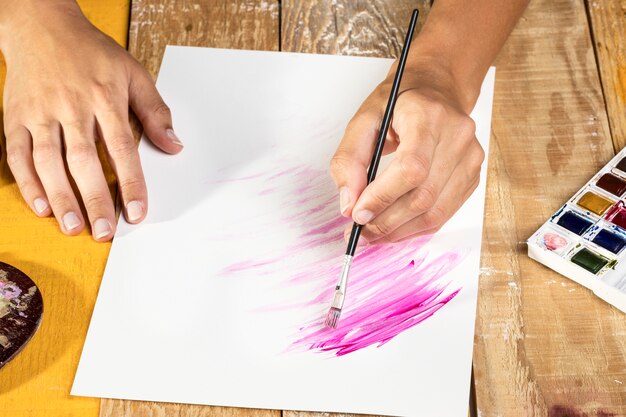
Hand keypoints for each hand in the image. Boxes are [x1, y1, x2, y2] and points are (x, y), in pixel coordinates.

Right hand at [1, 1, 181, 240]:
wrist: (42, 26)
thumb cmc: (92, 52)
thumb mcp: (133, 73)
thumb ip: (155, 111)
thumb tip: (174, 146)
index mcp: (104, 97)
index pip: (121, 148)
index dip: (130, 183)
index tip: (137, 212)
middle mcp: (71, 107)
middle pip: (83, 160)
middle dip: (94, 199)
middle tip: (104, 232)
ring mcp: (40, 113)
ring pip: (48, 161)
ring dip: (60, 197)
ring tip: (73, 227)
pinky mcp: (16, 117)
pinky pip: (18, 154)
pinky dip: (27, 182)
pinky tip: (41, 205)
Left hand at [330, 62, 484, 243]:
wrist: (436, 89)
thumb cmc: (399, 103)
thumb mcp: (363, 120)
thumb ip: (349, 160)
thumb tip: (349, 205)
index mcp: (428, 115)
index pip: (411, 168)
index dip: (383, 197)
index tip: (357, 214)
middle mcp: (457, 136)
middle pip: (423, 196)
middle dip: (386, 221)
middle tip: (360, 231)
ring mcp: (470, 157)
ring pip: (436, 212)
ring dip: (400, 231)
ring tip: (374, 233)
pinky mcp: (472, 174)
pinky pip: (444, 213)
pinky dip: (416, 227)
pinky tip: (395, 227)